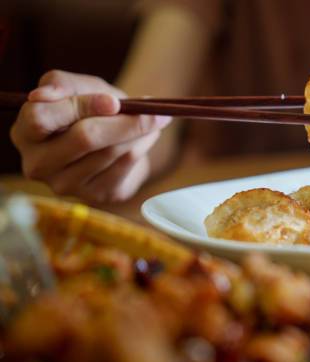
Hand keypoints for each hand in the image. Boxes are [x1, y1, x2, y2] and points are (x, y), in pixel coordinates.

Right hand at [10, 70, 171, 202]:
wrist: (115, 138)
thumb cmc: (91, 108)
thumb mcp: (78, 87)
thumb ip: (62, 84)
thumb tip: (44, 94)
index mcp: (25, 133)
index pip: (43, 118)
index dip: (81, 106)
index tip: (114, 101)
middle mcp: (38, 164)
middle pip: (84, 138)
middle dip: (123, 121)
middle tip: (152, 111)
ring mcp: (66, 185)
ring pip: (111, 152)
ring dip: (138, 132)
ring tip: (151, 120)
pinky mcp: (95, 196)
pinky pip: (125, 166)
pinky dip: (143, 147)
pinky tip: (147, 137)